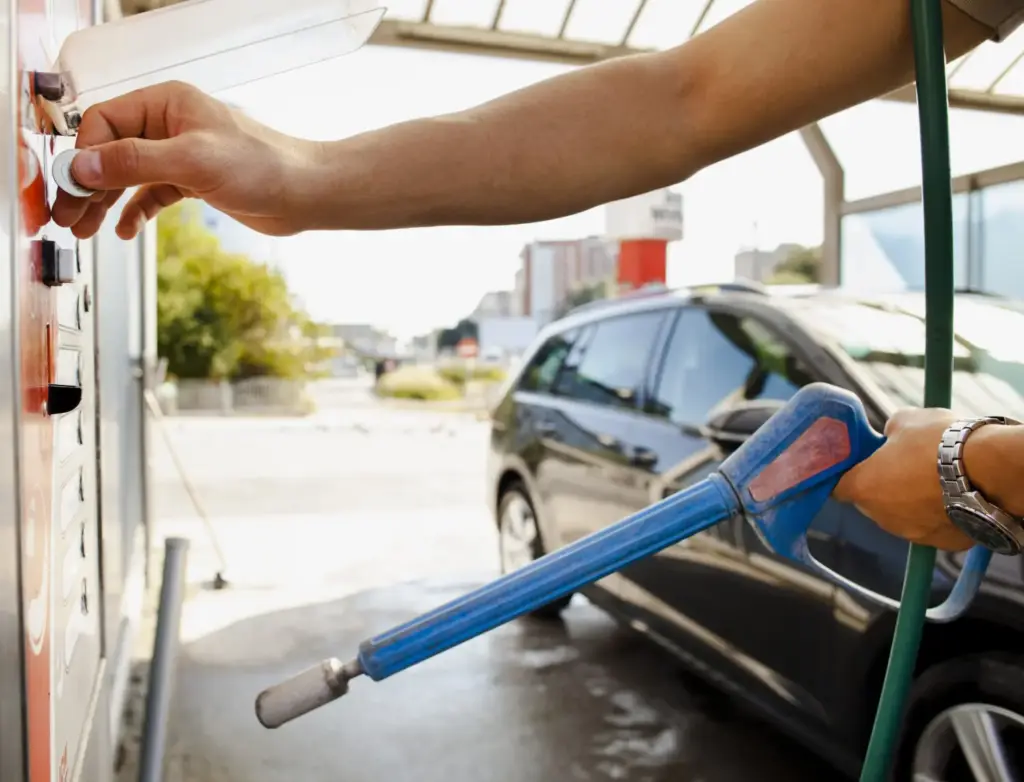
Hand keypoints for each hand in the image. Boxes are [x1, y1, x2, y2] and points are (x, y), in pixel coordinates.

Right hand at [51, 81, 318, 239]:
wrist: (306, 193)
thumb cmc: (264, 167)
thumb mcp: (192, 161)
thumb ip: (134, 162)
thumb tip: (83, 167)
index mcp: (167, 104)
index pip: (105, 122)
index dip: (84, 156)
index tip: (73, 189)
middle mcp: (171, 125)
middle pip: (111, 152)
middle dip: (89, 185)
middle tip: (69, 217)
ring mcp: (182, 154)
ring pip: (129, 177)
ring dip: (106, 202)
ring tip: (86, 230)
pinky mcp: (194, 181)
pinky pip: (152, 194)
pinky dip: (136, 211)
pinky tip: (126, 231)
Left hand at [833, 408, 972, 551]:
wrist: (989, 470)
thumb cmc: (939, 441)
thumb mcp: (905, 421)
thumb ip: (888, 433)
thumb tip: (891, 436)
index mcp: (863, 487)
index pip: (838, 487)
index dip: (846, 475)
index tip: (857, 465)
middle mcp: (881, 517)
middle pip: (870, 502)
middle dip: (881, 486)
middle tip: (901, 466)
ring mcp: (911, 534)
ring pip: (900, 516)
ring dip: (909, 501)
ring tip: (933, 479)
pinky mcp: (939, 543)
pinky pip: (930, 527)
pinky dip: (935, 514)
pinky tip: (951, 496)